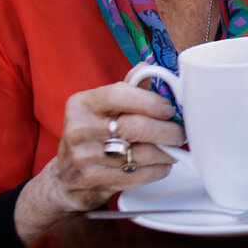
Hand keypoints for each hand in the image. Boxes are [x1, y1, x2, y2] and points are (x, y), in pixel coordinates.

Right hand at [14, 81, 183, 242]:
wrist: (67, 178)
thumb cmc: (91, 135)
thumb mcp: (101, 108)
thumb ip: (127, 89)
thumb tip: (149, 67)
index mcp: (82, 104)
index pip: (119, 94)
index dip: (150, 101)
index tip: (169, 109)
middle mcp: (80, 129)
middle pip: (135, 127)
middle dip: (167, 131)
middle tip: (179, 133)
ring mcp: (85, 157)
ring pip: (141, 154)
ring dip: (166, 153)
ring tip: (173, 149)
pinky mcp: (95, 180)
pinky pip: (138, 175)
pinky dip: (158, 170)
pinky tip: (162, 165)